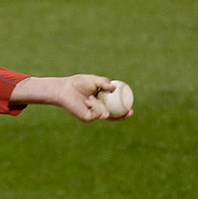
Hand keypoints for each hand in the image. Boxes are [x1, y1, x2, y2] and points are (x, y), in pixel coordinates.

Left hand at [9, 75, 131, 122]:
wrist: (65, 89)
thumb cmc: (78, 83)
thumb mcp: (94, 80)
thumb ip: (104, 83)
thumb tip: (114, 88)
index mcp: (101, 102)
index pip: (115, 108)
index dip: (125, 110)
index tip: (132, 108)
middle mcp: (97, 110)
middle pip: (114, 117)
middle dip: (123, 117)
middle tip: (130, 111)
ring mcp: (92, 115)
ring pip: (105, 114)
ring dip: (100, 105)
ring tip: (91, 97)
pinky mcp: (86, 118)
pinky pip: (97, 114)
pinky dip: (95, 106)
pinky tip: (88, 101)